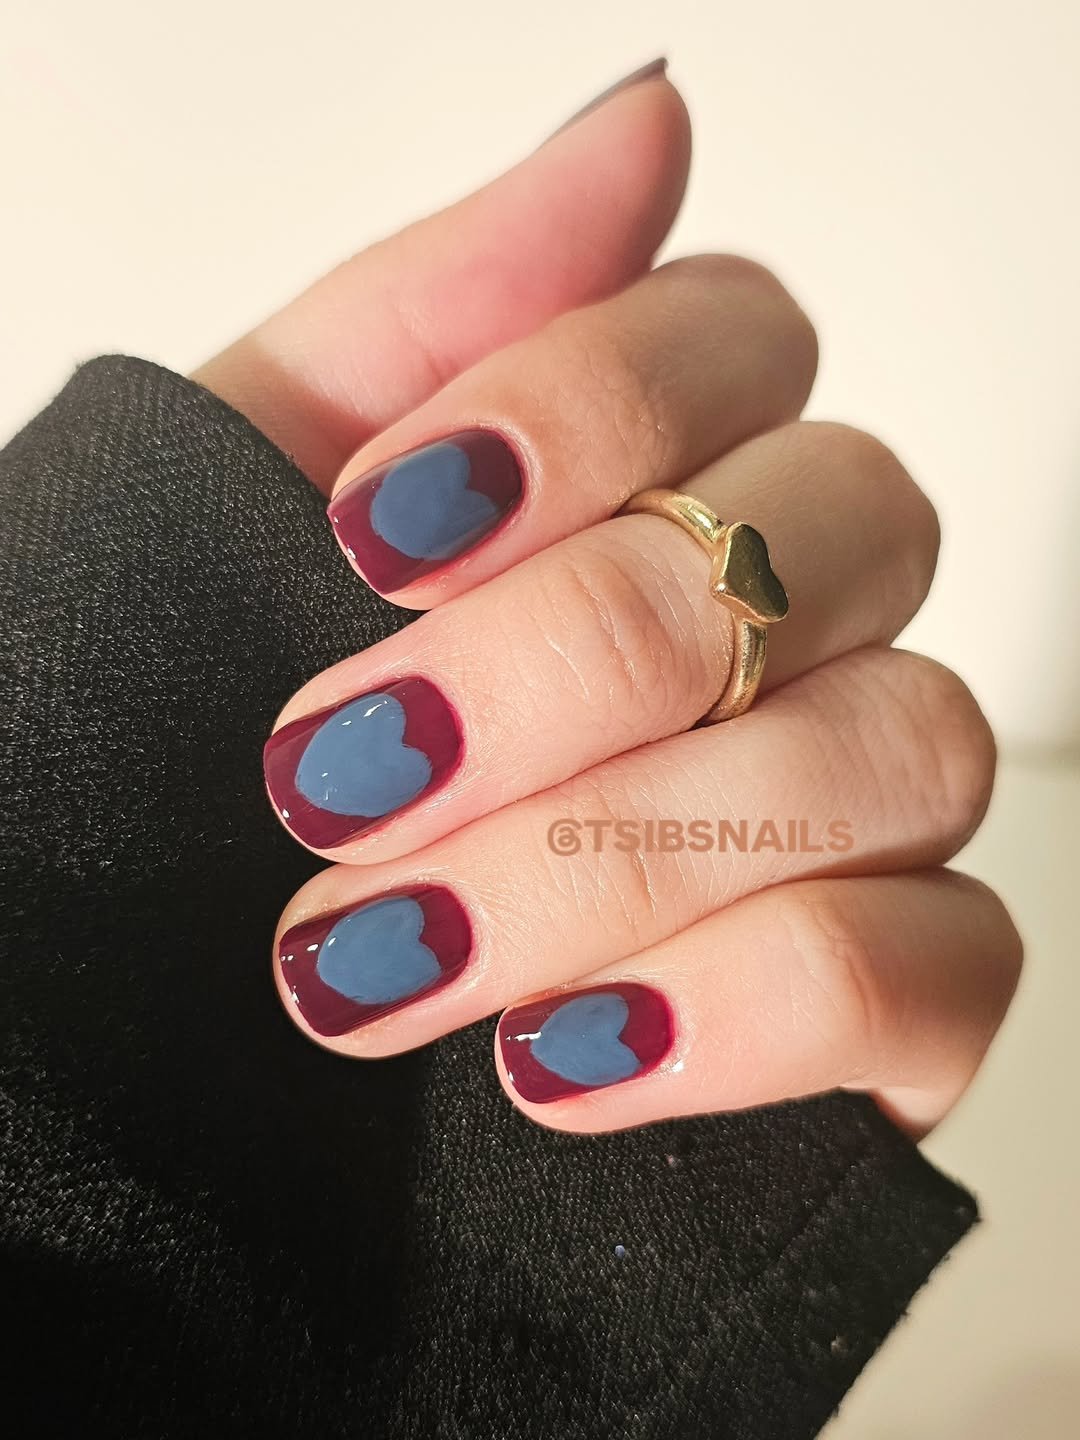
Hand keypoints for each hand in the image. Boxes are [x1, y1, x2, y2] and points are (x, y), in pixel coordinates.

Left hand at [196, 64, 1019, 1137]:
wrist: (191, 999)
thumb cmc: (238, 724)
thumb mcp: (264, 495)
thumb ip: (442, 309)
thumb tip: (649, 120)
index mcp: (668, 477)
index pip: (745, 337)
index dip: (585, 405)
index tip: (373, 525)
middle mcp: (807, 615)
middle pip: (850, 529)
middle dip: (584, 656)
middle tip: (348, 772)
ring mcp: (870, 798)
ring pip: (901, 746)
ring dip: (627, 853)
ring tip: (397, 949)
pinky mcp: (903, 991)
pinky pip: (945, 966)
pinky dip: (753, 1009)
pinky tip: (562, 1054)